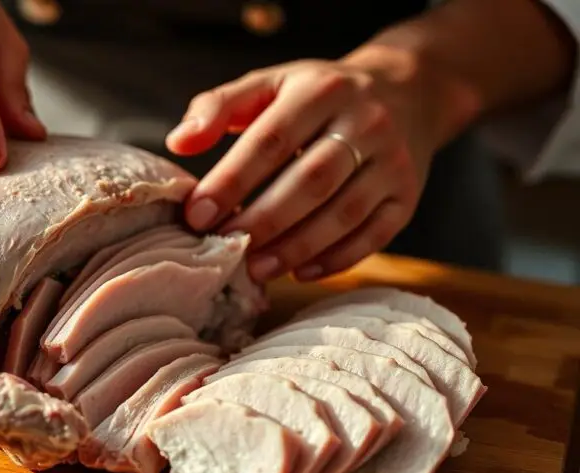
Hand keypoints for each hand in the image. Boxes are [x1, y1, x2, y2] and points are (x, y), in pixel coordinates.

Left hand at [167, 50, 438, 282]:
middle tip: (226, 247)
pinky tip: (303, 273)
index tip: (197, 214)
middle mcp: (365, 122)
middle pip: (311, 181)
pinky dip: (339, 258)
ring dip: (298, 247)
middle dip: (263, 220)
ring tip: (257, 269)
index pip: (271, 140)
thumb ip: (218, 107)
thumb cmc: (316, 95)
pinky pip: (377, 234)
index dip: (232, 181)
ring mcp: (393, 160)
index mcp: (321, 90)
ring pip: (345, 212)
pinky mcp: (408, 194)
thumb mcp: (269, 85)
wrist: (406, 90)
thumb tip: (178, 142)